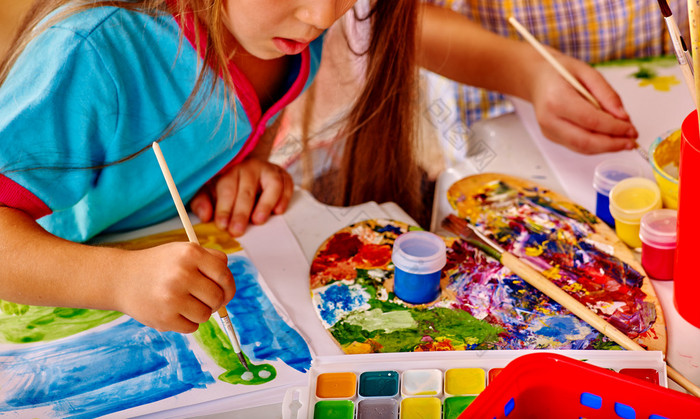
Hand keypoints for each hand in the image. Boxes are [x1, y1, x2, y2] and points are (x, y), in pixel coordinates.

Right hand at [117, 242, 234, 332]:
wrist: (121, 278)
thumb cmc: (159, 265)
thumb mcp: (183, 250)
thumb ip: (211, 259)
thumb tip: (229, 281)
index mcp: (190, 254)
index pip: (224, 275)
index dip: (228, 286)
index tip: (225, 291)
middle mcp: (182, 274)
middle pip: (217, 298)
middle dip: (215, 301)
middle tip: (203, 299)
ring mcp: (172, 298)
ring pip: (206, 315)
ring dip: (200, 312)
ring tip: (184, 302)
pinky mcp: (164, 318)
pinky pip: (192, 327)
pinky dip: (187, 322)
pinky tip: (174, 311)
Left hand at [190, 157, 292, 236]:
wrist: (252, 171)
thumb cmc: (231, 186)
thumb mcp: (211, 191)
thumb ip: (202, 203)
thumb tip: (205, 216)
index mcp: (231, 171)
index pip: (227, 189)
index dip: (224, 208)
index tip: (222, 225)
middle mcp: (250, 168)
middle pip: (247, 190)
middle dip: (241, 213)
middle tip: (237, 230)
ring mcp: (269, 170)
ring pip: (272, 184)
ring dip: (265, 204)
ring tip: (259, 221)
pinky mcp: (284, 176)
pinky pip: (287, 184)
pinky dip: (284, 198)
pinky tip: (278, 211)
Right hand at [529, 51, 637, 153]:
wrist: (537, 78)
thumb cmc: (561, 72)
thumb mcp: (588, 72)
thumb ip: (607, 94)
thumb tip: (623, 118)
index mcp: (556, 99)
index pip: (590, 121)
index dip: (614, 128)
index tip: (632, 129)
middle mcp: (549, 119)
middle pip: (584, 141)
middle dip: (611, 144)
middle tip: (631, 142)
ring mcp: (548, 131)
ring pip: (581, 148)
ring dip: (605, 147)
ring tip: (624, 142)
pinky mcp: (551, 136)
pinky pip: (577, 146)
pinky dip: (596, 145)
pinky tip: (608, 138)